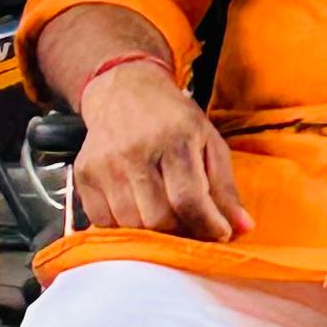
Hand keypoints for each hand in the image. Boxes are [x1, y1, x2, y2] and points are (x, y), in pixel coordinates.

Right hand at [72, 62, 251, 244]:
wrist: (125, 91)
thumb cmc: (174, 119)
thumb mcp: (209, 142)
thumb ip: (225, 188)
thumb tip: (242, 228)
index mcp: (175, 139)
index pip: (188, 198)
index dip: (206, 225)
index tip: (220, 235)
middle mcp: (135, 152)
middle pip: (158, 218)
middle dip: (180, 231)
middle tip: (191, 227)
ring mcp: (105, 165)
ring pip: (130, 224)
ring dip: (152, 232)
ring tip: (167, 218)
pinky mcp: (84, 175)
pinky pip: (103, 222)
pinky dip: (124, 227)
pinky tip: (138, 211)